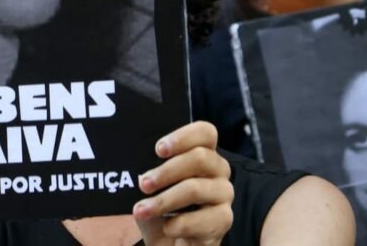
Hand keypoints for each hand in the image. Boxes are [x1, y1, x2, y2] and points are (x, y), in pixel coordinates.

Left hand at [133, 122, 232, 245]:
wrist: (172, 242)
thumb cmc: (163, 208)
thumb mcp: (154, 187)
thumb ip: (151, 172)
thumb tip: (141, 171)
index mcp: (203, 153)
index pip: (205, 132)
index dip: (183, 137)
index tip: (159, 149)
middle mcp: (218, 169)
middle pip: (200, 157)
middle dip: (167, 171)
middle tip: (143, 183)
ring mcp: (224, 194)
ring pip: (196, 188)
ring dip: (164, 200)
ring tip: (142, 210)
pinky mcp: (225, 219)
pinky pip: (202, 219)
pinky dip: (179, 224)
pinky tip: (167, 227)